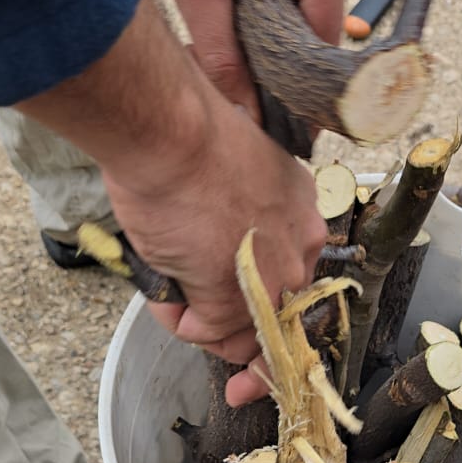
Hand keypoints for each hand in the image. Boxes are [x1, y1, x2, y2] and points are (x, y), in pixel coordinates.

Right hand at [101, 82, 326, 396]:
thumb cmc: (190, 136)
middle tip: (189, 298)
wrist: (170, 132)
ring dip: (196, 313)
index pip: (288, 270)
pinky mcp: (232, 303)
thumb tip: (218, 245)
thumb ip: (240, 210)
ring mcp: (269, 282)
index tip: (228, 291)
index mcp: (301, 211)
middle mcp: (299, 249)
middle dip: (226, 313)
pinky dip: (172, 313)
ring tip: (166, 275)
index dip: (255, 289)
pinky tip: (160, 281)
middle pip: (268, 307)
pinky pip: (199, 329)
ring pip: (234, 325)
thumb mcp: (233, 173)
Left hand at [136, 0, 360, 111]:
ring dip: (272, 19)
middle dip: (279, 51)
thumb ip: (220, 51)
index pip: (323, 44)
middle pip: (316, 25)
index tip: (286, 126)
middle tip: (242, 77)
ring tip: (233, 21)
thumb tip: (243, 110)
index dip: (299, 88)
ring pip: (305, 2)